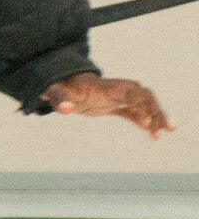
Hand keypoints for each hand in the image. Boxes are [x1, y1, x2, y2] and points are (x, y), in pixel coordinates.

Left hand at [41, 73, 173, 137]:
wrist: (61, 83)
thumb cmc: (59, 86)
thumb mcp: (56, 91)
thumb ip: (59, 98)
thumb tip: (64, 109)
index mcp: (108, 86)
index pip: (132, 93)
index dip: (142, 106)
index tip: (145, 122)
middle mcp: (117, 90)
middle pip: (144, 97)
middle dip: (156, 111)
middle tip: (164, 129)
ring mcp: (117, 97)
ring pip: (143, 105)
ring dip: (155, 117)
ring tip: (162, 133)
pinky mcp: (114, 105)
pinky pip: (134, 113)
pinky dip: (144, 122)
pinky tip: (153, 135)